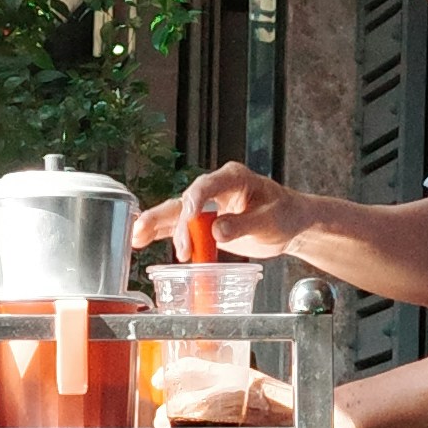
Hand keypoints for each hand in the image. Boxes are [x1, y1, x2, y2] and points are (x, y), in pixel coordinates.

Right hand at [137, 161, 299, 261]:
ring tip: (137, 237)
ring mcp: (207, 204)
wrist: (290, 222)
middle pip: (187, 201)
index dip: (196, 200)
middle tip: (182, 249)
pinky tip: (141, 239)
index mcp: (234, 177)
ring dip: (156, 224)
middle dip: (178, 225)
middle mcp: (216, 187)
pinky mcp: (202, 221)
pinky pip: (178, 225)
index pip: (208, 184)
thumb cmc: (285, 214)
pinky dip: (160, 232)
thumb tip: (216, 231)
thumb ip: (244, 224)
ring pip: (176, 212)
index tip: (189, 217)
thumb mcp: (270, 220)